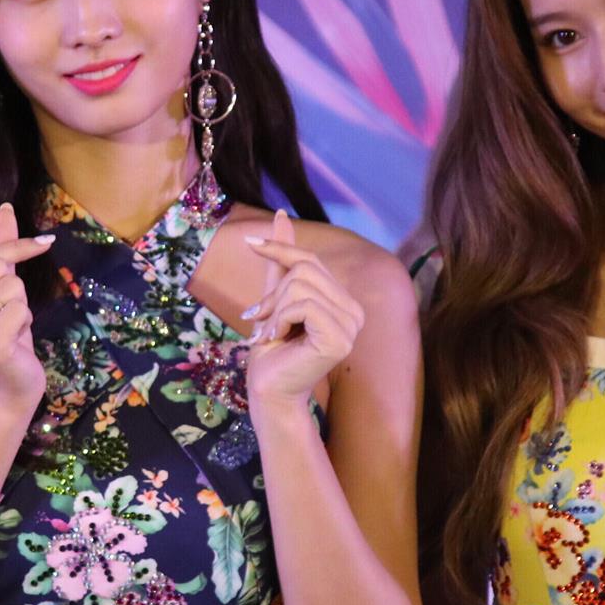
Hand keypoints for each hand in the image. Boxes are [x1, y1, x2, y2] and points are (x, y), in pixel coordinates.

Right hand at [0, 202, 51, 412]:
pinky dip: (26, 324)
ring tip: (9, 330)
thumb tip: (5, 208)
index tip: (46, 243)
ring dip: (21, 309)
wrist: (2, 391)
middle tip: (6, 314)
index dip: (18, 247)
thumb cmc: (0, 337)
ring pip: (13, 288)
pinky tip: (14, 343)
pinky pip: (21, 310)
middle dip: (14, 287)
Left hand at [243, 210, 362, 409]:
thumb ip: (282, 261)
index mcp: (344, 302)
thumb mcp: (275, 296)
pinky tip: (277, 340)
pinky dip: (280, 319)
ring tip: (269, 333)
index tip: (249, 243)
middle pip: (305, 269)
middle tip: (259, 320)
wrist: (268, 389)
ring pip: (301, 286)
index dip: (280, 248)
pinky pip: (302, 305)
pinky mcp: (340, 339)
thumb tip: (281, 214)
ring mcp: (352, 326)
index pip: (311, 259)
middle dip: (273, 293)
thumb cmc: (271, 349)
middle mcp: (355, 312)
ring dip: (274, 310)